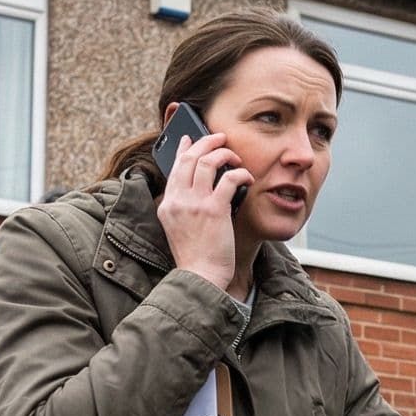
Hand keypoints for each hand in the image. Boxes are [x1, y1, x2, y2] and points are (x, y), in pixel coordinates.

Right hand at [158, 131, 248, 289]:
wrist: (200, 277)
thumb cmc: (196, 256)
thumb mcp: (179, 228)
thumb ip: (184, 207)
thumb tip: (202, 186)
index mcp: (168, 205)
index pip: (174, 167)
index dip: (184, 149)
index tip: (190, 139)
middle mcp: (178, 200)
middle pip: (189, 157)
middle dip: (206, 142)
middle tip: (220, 138)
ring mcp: (195, 204)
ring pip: (208, 162)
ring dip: (225, 154)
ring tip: (236, 157)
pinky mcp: (214, 210)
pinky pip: (229, 178)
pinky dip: (241, 173)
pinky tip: (247, 176)